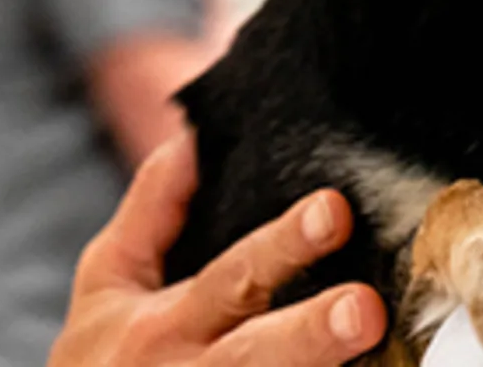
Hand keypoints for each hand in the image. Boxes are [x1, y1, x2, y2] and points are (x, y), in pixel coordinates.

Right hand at [49, 130, 387, 365]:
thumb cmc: (107, 356)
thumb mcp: (110, 284)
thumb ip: (150, 213)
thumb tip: (191, 138)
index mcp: (162, 326)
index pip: (233, 277)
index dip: (283, 245)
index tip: (334, 208)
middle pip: (259, 352)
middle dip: (313, 332)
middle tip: (366, 308)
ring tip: (375, 334)